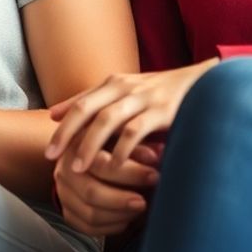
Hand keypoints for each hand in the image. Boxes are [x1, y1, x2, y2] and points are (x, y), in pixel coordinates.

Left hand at [45, 60, 218, 170]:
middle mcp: (125, 87)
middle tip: (51, 158)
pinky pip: (136, 131)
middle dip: (67, 135)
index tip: (47, 149)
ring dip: (90, 145)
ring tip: (78, 168)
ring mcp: (143, 98)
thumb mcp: (124, 92)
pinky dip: (123, 149)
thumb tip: (54, 113)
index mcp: (114, 83)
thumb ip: (93, 102)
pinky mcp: (162, 110)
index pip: (80, 103)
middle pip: (87, 109)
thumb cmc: (160, 93)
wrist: (204, 83)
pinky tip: (115, 167)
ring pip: (108, 120)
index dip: (62, 125)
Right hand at [53, 142, 160, 235]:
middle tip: (144, 202)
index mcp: (78, 147)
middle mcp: (66, 172)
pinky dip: (111, 227)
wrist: (82, 154)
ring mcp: (64, 194)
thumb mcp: (120, 136)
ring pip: (90, 214)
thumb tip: (157, 154)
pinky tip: (127, 219)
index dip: (131, 173)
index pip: (102, 165)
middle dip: (122, 200)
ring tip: (139, 210)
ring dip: (119, 215)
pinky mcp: (68, 213)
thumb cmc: (109, 142)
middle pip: (92, 193)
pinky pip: (88, 228)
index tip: (154, 176)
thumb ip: (137, 145)